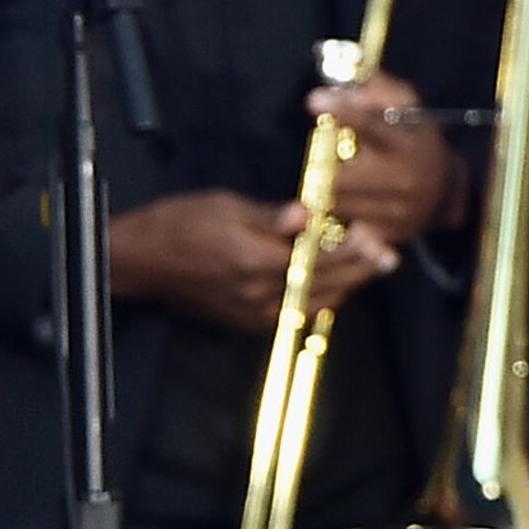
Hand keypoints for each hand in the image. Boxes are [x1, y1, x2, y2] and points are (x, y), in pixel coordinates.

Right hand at [106, 190, 392, 334]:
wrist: (140, 263)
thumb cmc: (179, 223)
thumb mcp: (223, 206)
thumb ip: (268, 216)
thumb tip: (306, 215)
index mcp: (255, 262)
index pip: (317, 257)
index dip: (350, 247)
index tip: (375, 234)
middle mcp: (259, 295)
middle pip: (323, 285)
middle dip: (359, 270)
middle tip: (388, 255)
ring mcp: (254, 314)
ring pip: (313, 303)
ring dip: (346, 287)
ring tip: (370, 269)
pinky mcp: (246, 322)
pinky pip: (295, 313)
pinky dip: (319, 300)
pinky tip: (334, 287)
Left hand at [312, 69, 461, 246]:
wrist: (446, 191)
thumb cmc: (412, 137)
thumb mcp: (403, 104)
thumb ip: (373, 83)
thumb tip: (339, 58)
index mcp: (410, 143)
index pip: (373, 125)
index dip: (343, 112)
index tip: (314, 100)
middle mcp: (407, 179)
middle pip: (344, 176)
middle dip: (321, 167)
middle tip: (310, 162)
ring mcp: (398, 212)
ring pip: (337, 203)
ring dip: (316, 195)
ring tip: (309, 191)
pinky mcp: (387, 236)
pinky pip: (343, 230)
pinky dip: (326, 222)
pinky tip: (315, 217)